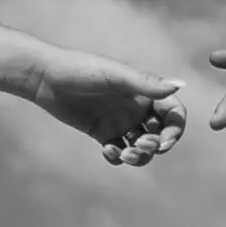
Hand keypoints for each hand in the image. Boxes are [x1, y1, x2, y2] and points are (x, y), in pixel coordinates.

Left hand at [30, 50, 187, 167]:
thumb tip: (179, 85)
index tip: (163, 141)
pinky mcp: (101, 133)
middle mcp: (135, 107)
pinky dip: (117, 157)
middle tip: (141, 145)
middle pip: (160, 134)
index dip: (175, 129)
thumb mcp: (114, 76)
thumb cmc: (81, 69)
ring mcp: (118, 122)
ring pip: (141, 148)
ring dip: (140, 156)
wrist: (46, 77)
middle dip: (156, 145)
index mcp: (143, 92)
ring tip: (125, 155)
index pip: (173, 113)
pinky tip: (107, 150)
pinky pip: (118, 152)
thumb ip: (145, 83)